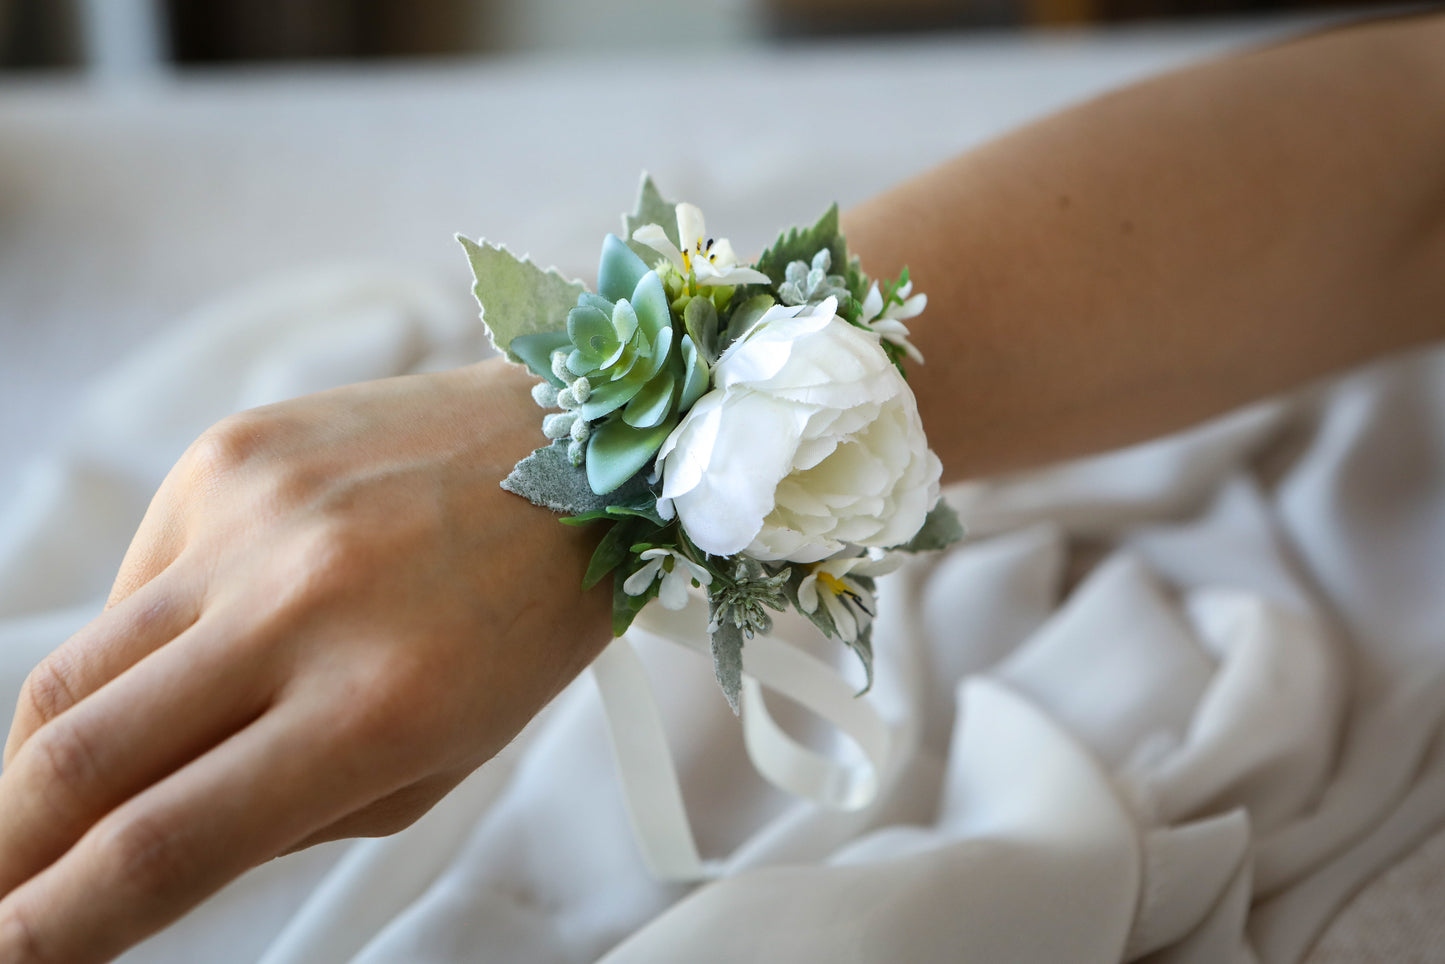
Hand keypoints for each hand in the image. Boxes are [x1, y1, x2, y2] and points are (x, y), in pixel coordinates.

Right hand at [0, 359, 608, 962]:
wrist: (578, 445)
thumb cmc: (523, 624)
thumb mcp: (439, 759)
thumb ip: (286, 817)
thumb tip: (138, 856)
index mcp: (377, 707)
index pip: (162, 845)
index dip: (54, 924)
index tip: (13, 954)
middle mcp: (302, 604)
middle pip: (75, 758)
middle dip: (6, 850)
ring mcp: (255, 516)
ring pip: (75, 669)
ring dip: (51, 757)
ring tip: (70, 794)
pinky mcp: (230, 455)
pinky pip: (138, 585)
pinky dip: (142, 646)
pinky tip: (200, 649)